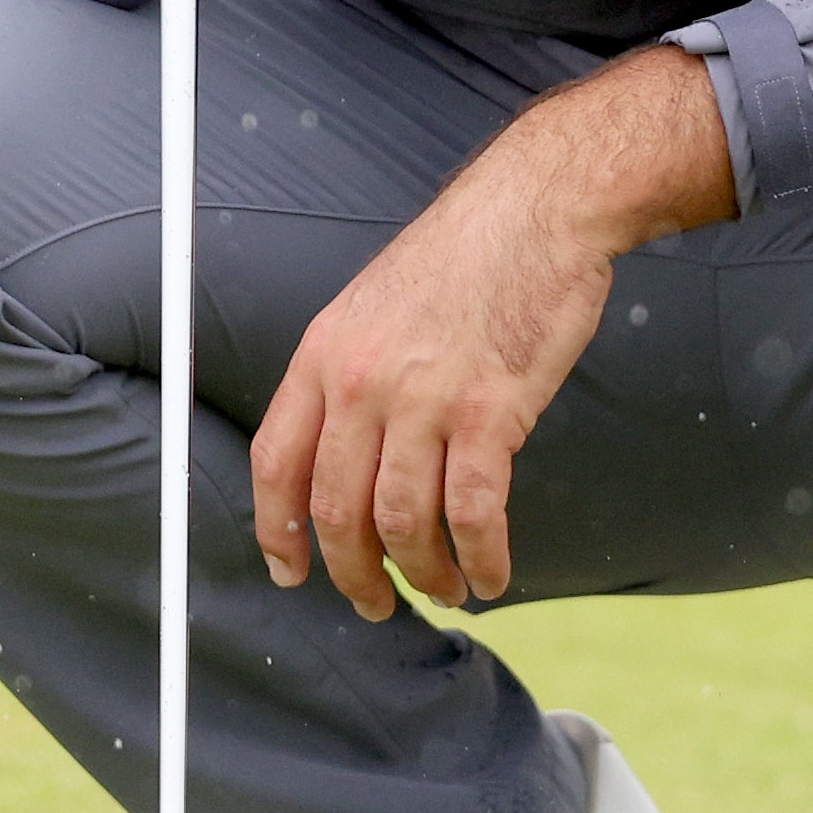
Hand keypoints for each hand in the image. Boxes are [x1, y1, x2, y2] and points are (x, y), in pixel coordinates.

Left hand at [253, 45, 734, 616]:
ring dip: (423, 574)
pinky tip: (492, 573)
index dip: (278, 530)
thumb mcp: (373, 307)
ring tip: (447, 589)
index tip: (292, 571)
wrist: (535, 210)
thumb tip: (342, 457)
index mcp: (323, 354)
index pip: (276, 462)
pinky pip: (473, 514)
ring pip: (402, 523)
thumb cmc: (465, 258)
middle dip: (353, 575)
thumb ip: (350, 378)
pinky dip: (482, 558)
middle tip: (376, 602)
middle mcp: (362, 381)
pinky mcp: (490, 412)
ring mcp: (424, 399)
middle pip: (335, 509)